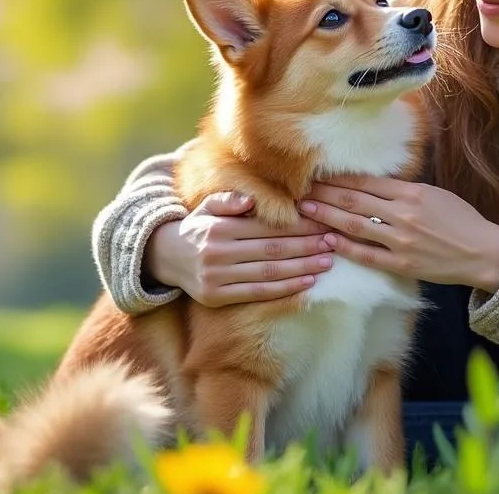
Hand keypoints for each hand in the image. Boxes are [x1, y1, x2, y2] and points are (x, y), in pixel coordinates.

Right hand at [147, 192, 333, 306]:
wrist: (165, 257)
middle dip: (306, 245)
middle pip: (271, 249)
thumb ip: (229, 201)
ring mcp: (216, 277)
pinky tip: (307, 282)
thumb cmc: (198, 228)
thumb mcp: (207, 207)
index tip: (322, 221)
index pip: (266, 226)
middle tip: (332, 241)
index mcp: (218, 227)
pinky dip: (285, 289)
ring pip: (268, 272)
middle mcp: (216, 252)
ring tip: (327, 261)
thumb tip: (251, 199)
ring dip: (302, 267)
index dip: (297, 224)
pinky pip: (258, 292)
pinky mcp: (217, 297)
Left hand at [297, 175, 498, 291]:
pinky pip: (367, 255)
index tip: (317, 175)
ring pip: (355, 225)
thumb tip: (372, 184)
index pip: (366, 181)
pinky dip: (345, 248)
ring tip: (306, 212)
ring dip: (327, 217)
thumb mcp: (435, 194)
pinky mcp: (402, 264)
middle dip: (325, 194)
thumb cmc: (460, 220)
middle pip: (354, 200)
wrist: (483, 253)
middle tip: (301, 190)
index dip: (338, 178)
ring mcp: (401, 241)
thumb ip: (404, 190)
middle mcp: (403, 214)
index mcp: (412, 192)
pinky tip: (328, 241)